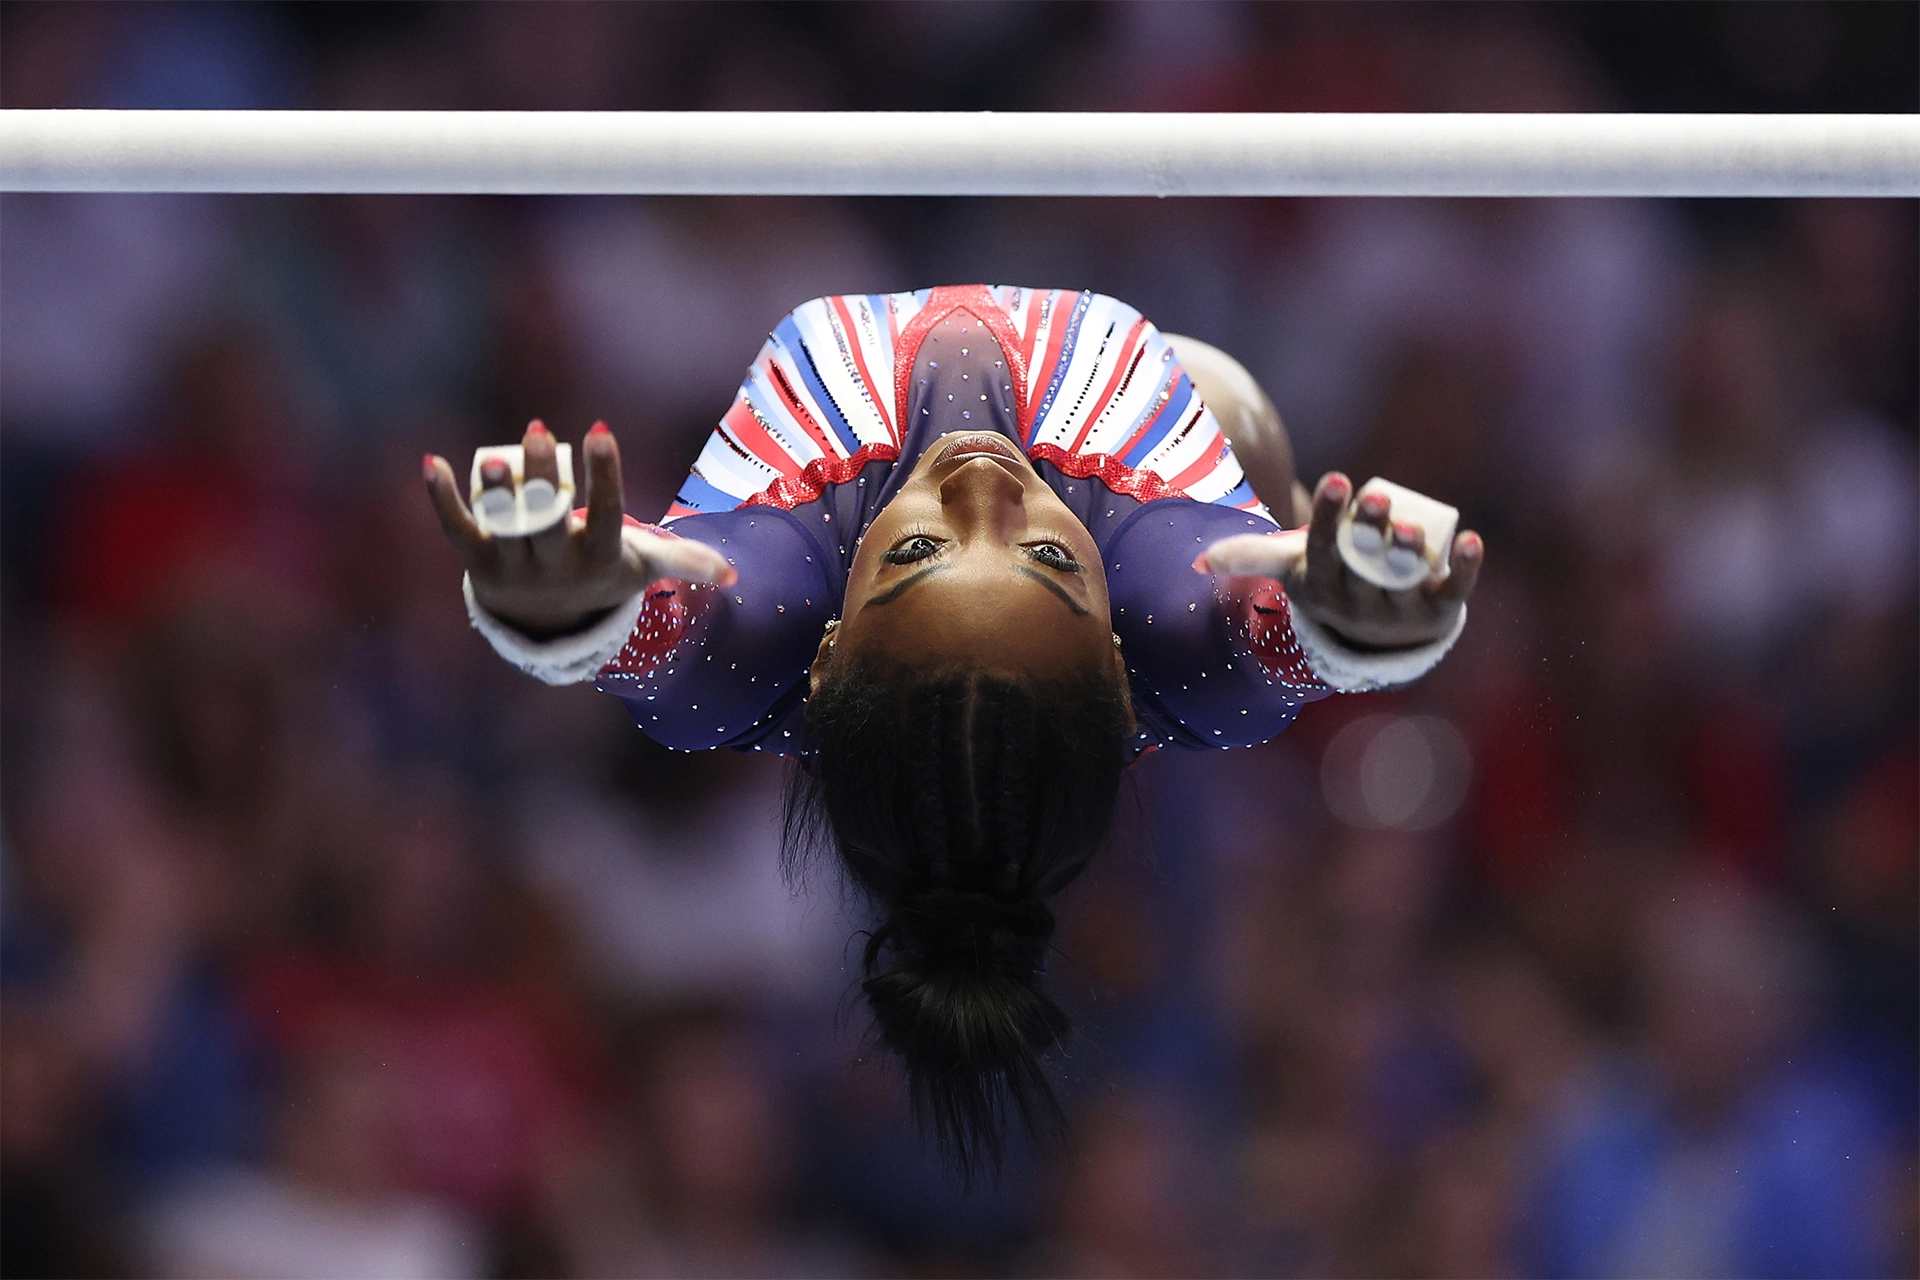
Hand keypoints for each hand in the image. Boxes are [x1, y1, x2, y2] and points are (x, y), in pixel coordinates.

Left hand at [424, 420, 735, 637]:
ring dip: (496, 495)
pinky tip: (431, 464)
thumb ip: (687, 563)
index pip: (604, 516)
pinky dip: (444, 499)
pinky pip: (458, 531)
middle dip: (544, 478)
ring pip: (504, 528)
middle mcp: (555, 568)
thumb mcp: (644, 570)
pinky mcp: (479, 563)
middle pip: (548, 522)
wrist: (551, 624)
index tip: (601, 431)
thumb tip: (734, 576)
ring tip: (493, 459)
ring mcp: (514, 568)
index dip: (605, 475)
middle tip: (540, 430)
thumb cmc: (604, 576)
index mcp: (599, 561)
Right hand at [1195, 471, 1482, 648]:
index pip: (1323, 549)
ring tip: (1409, 525)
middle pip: (1363, 565)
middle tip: (1374, 496)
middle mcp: (1359, 604)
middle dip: (1367, 531)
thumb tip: (1197, 564)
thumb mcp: (1291, 569)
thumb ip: (1248, 558)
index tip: (1338, 479)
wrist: (1377, 634)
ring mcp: (1400, 610)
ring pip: (1403, 579)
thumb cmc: (1330, 581)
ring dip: (1408, 552)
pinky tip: (1472, 540)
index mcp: (1321, 588)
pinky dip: (1465, 567)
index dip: (1328, 515)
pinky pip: (1454, 591)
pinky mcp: (1440, 610)